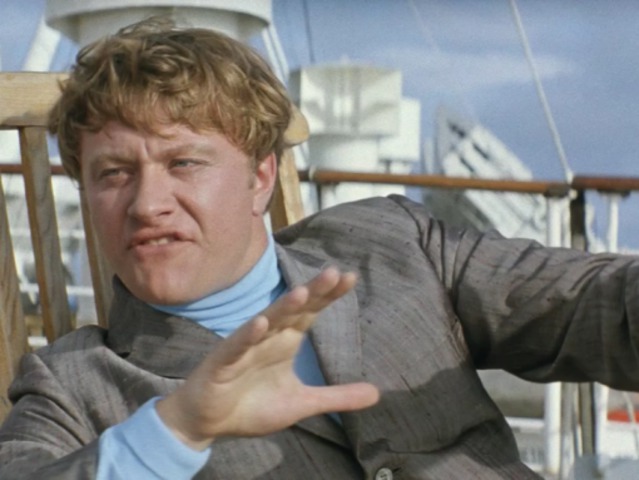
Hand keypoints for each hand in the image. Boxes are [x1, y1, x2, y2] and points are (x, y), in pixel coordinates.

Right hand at [156, 267, 379, 449]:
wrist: (208, 423)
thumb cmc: (252, 406)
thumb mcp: (302, 403)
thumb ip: (337, 397)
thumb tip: (377, 394)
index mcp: (286, 342)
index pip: (311, 313)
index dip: (328, 296)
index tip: (350, 277)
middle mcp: (268, 337)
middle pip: (293, 310)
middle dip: (312, 292)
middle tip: (333, 273)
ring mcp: (245, 347)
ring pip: (267, 322)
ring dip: (283, 307)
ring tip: (301, 292)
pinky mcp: (223, 362)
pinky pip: (237, 346)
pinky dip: (247, 335)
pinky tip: (260, 323)